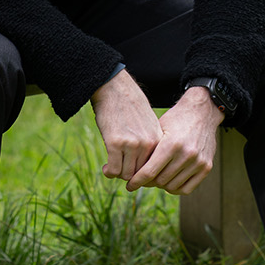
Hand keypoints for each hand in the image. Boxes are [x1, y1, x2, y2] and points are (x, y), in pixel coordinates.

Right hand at [90, 69, 162, 184]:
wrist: (115, 88)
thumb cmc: (129, 106)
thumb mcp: (147, 123)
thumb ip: (149, 143)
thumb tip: (145, 166)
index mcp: (158, 139)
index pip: (155, 168)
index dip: (144, 174)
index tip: (136, 176)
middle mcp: (148, 143)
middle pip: (140, 173)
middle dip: (130, 175)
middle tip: (120, 170)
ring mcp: (132, 143)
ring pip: (126, 174)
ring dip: (118, 174)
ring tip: (112, 168)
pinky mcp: (115, 142)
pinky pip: (114, 169)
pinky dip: (109, 172)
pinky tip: (106, 167)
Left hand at [125, 86, 223, 195]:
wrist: (202, 112)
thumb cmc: (175, 120)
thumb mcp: (159, 129)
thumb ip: (148, 150)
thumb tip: (131, 171)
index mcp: (171, 144)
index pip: (150, 171)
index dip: (137, 181)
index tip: (129, 186)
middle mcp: (186, 154)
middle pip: (160, 181)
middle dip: (148, 182)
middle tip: (142, 179)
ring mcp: (198, 162)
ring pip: (172, 186)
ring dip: (162, 185)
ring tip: (155, 178)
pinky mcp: (206, 167)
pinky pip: (187, 189)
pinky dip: (176, 189)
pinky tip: (169, 182)